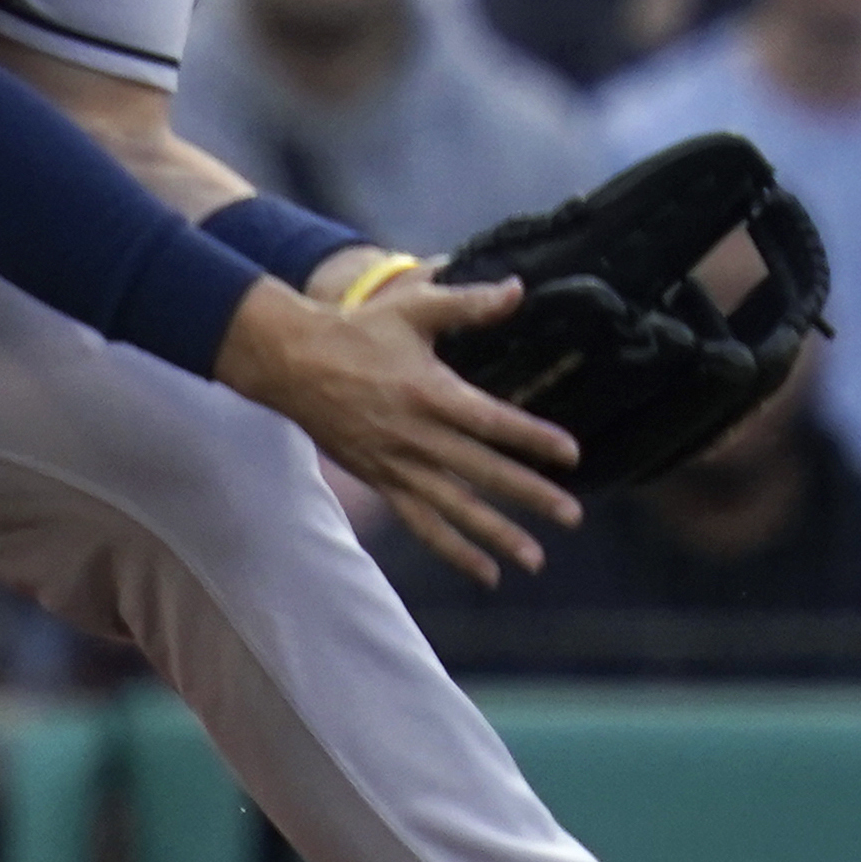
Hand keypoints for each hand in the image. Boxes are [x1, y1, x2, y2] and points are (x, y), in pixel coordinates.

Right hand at [217, 276, 581, 582]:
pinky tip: (484, 572)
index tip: (571, 454)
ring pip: (453, 507)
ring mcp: (395, 462)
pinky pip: (420, 521)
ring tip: (534, 559)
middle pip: (481, 471)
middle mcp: (415, 434)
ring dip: (495, 535)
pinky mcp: (379, 479)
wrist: (288, 362)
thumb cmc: (355, 331)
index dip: (532, 438)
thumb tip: (517, 289)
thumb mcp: (412, 309)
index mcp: (429, 392)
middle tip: (571, 515)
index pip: (492, 421)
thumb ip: (467, 303)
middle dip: (529, 494)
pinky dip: (451, 549)